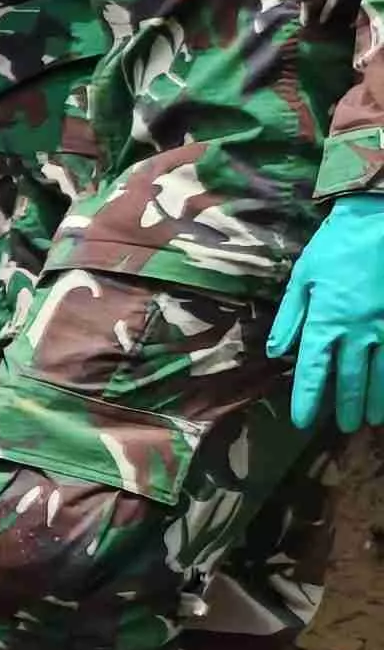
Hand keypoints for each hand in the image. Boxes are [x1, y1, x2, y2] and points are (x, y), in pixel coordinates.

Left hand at [276, 194, 383, 429]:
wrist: (380, 222)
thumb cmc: (337, 247)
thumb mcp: (303, 278)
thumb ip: (291, 318)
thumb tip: (276, 351)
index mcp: (327, 321)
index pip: (313, 370)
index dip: (307, 398)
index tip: (302, 420)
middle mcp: (359, 331)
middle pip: (351, 379)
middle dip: (346, 406)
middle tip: (344, 427)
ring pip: (383, 375)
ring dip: (376, 400)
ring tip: (371, 418)